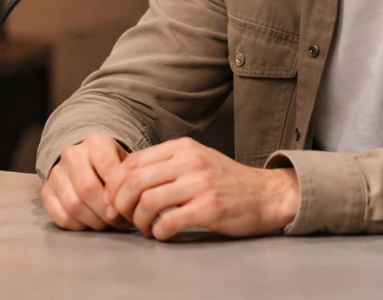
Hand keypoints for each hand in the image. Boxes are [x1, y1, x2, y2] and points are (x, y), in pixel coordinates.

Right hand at [40, 132, 131, 230]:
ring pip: (73, 205)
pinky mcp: (46, 192)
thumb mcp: (124, 162)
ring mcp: (56, 173)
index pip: (107, 166)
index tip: (125, 205)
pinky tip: (90, 223)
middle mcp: (72, 154)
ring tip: (107, 224)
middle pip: (87, 189)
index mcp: (96, 142)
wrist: (86, 160)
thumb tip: (123, 206)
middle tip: (118, 221)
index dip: (116, 191)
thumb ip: (126, 180)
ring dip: (93, 221)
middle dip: (105, 211)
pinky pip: (61, 217)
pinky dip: (78, 226)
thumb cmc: (112, 165)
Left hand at [104, 137, 298, 240]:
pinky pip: (168, 222)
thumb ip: (166, 165)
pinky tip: (163, 235)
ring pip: (148, 202)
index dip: (117, 184)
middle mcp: (190, 161)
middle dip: (121, 204)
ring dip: (138, 221)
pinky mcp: (209, 207)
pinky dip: (158, 233)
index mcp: (183, 147)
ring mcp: (200, 183)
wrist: (266, 194)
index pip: (133, 161)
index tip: (116, 201)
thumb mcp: (196, 160)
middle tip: (124, 218)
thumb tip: (126, 181)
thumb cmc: (227, 181)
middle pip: (135, 181)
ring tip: (145, 229)